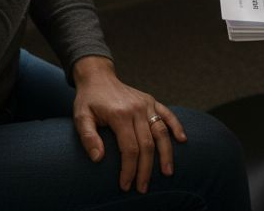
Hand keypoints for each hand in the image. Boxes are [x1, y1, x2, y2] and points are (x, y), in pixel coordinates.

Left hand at [71, 56, 186, 193]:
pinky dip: (176, 126)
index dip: (129, 169)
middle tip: (143, 187)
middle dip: (146, 169)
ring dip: (166, 154)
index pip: (129, 148)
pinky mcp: (151, 101)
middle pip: (147, 144)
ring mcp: (146, 104)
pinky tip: (182, 140)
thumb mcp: (81, 117)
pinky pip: (167, 114)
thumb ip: (88, 137)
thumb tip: (98, 159)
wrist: (98, 76)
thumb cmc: (88, 100)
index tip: (127, 185)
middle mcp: (136, 109)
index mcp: (120, 115)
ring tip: (167, 172)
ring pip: (161, 132)